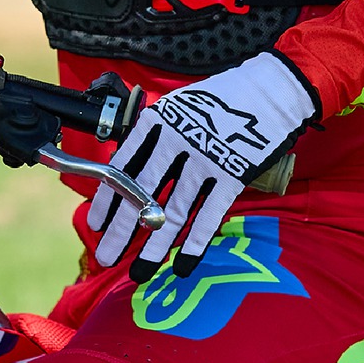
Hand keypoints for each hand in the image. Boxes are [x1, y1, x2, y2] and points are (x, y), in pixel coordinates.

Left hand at [87, 50, 319, 281]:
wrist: (269, 90)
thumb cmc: (221, 100)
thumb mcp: (177, 107)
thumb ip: (156, 137)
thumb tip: (131, 170)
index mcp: (156, 122)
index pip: (121, 167)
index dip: (107, 199)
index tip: (94, 224)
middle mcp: (175, 142)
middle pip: (139, 194)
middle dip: (120, 231)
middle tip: (106, 256)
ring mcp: (204, 160)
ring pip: (171, 213)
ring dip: (154, 248)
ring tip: (139, 272)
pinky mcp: (232, 176)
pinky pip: (208, 217)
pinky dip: (194, 244)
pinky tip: (182, 265)